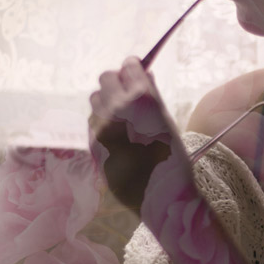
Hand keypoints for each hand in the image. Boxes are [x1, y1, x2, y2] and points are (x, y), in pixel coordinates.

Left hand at [88, 56, 179, 210]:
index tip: (136, 71)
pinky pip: (92, 121)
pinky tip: (118, 134)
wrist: (160, 196)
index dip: (133, 68)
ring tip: (123, 116)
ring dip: (107, 100)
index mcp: (142, 99)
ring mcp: (101, 127)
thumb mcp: (167, 122)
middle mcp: (117, 109)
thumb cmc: (171, 158)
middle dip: (117, 81)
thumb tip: (143, 74)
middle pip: (105, 78)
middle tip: (128, 92)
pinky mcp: (92, 143)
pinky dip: (102, 121)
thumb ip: (151, 95)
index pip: (128, 66)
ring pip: (95, 99)